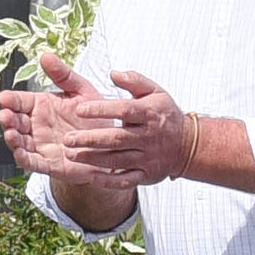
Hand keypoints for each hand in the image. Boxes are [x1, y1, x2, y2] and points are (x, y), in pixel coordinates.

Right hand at [0, 67, 153, 201]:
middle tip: (6, 115)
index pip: (20, 101)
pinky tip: (20, 153)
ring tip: (11, 133)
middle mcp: (37, 125)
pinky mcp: (48, 163)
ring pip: (19, 142)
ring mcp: (40, 145)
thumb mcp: (82, 90)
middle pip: (15, 121)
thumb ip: (64, 75)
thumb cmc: (94, 117)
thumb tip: (46, 56)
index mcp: (41, 105)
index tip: (4, 97)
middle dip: (7, 118)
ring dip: (12, 138)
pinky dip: (24, 158)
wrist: (111, 146)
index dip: (10, 100)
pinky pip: (32, 162)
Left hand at [29, 64, 195, 188]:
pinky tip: (90, 176)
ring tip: (71, 155)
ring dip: (93, 159)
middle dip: (90, 139)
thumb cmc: (163, 114)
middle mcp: (149, 136)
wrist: (187, 144)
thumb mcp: (155, 92)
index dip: (101, 110)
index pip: (124, 110)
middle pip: (117, 138)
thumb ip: (135, 81)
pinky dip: (108, 181)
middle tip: (67, 138)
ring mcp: (148, 158)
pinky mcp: (147, 175)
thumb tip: (113, 73)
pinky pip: (126, 181)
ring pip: (118, 160)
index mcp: (150, 113)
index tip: (79, 110)